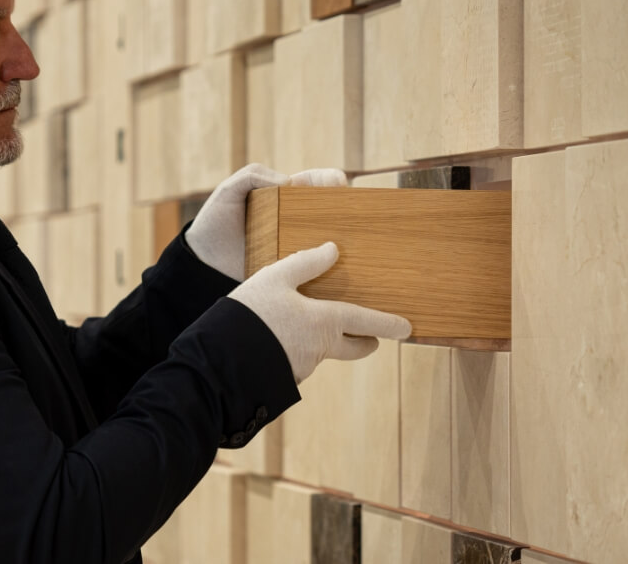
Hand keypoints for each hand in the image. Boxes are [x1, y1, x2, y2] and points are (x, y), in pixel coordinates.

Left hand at [186, 163, 346, 280]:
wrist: (204, 260)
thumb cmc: (217, 218)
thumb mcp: (229, 189)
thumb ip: (252, 175)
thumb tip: (288, 181)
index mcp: (288, 195)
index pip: (319, 182)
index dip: (333, 180)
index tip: (338, 183)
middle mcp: (299, 219)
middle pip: (334, 212)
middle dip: (349, 212)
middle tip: (352, 217)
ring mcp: (298, 244)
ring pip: (330, 241)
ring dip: (344, 243)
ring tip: (351, 246)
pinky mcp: (293, 268)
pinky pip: (316, 267)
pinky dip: (328, 268)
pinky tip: (337, 270)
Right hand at [228, 241, 411, 382]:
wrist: (221, 360)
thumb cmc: (250, 313)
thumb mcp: (275, 277)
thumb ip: (305, 263)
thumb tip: (332, 250)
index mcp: (325, 322)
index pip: (366, 322)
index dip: (388, 325)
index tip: (406, 329)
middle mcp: (320, 348)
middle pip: (355, 349)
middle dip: (366, 342)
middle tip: (370, 337)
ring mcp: (304, 366)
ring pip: (322, 351)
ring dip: (321, 340)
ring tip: (299, 322)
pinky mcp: (285, 377)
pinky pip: (298, 359)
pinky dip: (296, 347)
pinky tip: (277, 336)